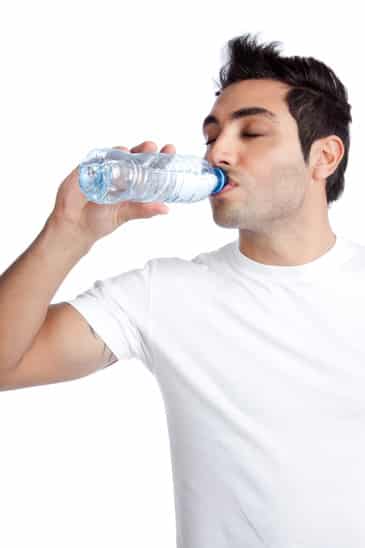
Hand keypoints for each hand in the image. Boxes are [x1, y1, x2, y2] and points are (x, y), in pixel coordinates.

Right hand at [48, 141, 175, 246]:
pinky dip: (104, 157)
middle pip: (135, 157)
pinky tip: (109, 157)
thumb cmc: (100, 221)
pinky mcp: (87, 169)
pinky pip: (96, 159)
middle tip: (152, 147)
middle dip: (144, 150)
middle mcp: (120, 174)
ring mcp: (103, 170)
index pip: (149, 168)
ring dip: (126, 151)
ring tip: (133, 152)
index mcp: (132, 184)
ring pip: (117, 155)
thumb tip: (165, 208)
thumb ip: (144, 210)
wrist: (75, 226)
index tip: (170, 150)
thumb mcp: (125, 214)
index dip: (159, 159)